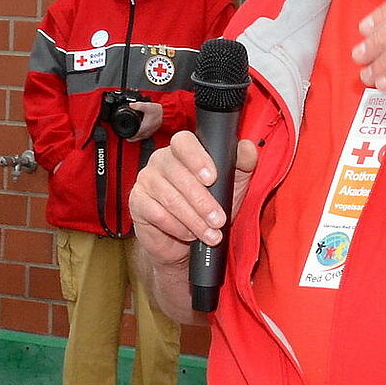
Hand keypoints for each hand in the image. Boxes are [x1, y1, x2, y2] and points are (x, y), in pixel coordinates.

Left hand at [127, 100, 162, 141]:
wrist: (168, 113)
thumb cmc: (159, 111)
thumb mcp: (147, 106)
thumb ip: (138, 105)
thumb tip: (130, 105)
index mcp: (144, 127)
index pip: (134, 134)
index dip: (128, 135)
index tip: (123, 134)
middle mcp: (147, 131)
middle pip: (137, 138)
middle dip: (131, 138)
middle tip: (126, 137)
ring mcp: (151, 132)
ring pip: (141, 138)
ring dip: (136, 137)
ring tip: (132, 136)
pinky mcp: (154, 131)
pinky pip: (146, 135)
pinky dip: (142, 135)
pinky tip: (141, 132)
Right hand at [129, 130, 257, 270]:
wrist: (186, 242)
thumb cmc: (209, 207)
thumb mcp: (233, 185)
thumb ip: (242, 163)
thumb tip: (248, 148)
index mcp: (183, 151)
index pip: (184, 142)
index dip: (197, 158)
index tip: (212, 178)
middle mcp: (161, 161)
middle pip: (178, 174)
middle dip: (202, 201)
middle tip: (218, 219)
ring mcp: (146, 181)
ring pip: (169, 197)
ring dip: (193, 218)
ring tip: (210, 233)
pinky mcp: (137, 203)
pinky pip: (156, 213)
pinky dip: (177, 226)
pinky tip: (189, 234)